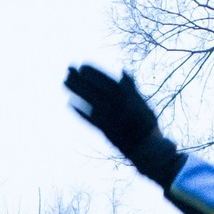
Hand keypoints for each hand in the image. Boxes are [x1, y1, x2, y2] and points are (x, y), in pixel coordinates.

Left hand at [64, 64, 180, 179]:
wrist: (148, 148)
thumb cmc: (146, 125)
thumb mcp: (141, 102)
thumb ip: (130, 87)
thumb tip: (122, 71)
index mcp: (127, 95)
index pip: (106, 79)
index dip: (93, 72)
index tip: (82, 66)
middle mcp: (118, 104)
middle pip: (95, 88)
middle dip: (81, 78)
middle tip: (68, 69)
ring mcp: (111, 117)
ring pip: (90, 100)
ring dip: (76, 90)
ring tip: (65, 81)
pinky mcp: (106, 130)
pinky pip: (90, 119)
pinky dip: (79, 111)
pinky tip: (69, 103)